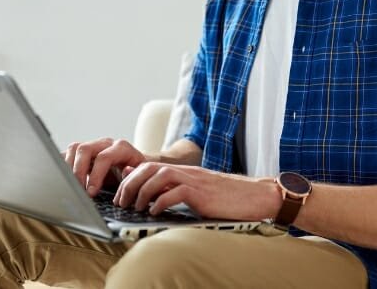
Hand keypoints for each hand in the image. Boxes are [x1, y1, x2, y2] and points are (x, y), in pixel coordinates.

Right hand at [63, 137, 146, 196]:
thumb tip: (126, 170)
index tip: (91, 193)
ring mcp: (94, 145)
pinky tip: (63, 178)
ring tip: (70, 185)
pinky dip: (63, 164)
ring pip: (74, 148)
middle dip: (78, 171)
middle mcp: (106, 143)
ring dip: (68, 168)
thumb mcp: (139, 176)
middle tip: (77, 190)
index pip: (105, 157)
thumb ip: (133, 175)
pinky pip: (68, 152)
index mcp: (121, 148)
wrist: (134, 168)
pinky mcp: (83, 152)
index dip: (96, 175)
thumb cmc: (136, 175)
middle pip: (85, 149)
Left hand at [113, 163, 281, 220]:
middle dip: (130, 183)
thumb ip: (178, 190)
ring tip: (136, 207)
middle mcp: (187, 172)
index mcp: (184, 171)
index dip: (131, 177)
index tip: (121, 193)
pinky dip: (161, 201)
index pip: (149, 165)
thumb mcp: (198, 192)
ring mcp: (195, 180)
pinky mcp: (202, 193)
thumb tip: (154, 195)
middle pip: (149, 167)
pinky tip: (154, 212)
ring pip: (159, 175)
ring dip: (142, 191)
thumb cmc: (228, 199)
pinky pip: (176, 192)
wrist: (255, 196)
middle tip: (121, 201)